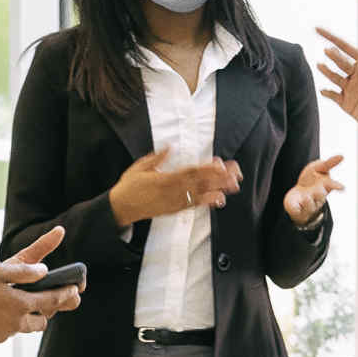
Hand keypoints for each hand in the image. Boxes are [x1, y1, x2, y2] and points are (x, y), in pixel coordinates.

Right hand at [0, 227, 81, 346]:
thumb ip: (23, 270)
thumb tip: (44, 269)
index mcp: (21, 302)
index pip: (52, 299)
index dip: (66, 294)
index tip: (76, 290)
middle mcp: (17, 321)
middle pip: (43, 318)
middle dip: (49, 309)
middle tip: (52, 300)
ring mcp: (5, 332)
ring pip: (27, 326)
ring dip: (30, 316)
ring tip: (24, 304)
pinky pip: (9, 330)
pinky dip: (10, 322)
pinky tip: (0, 312)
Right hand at [108, 149, 241, 227]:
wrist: (121, 208)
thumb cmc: (129, 186)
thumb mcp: (140, 167)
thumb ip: (157, 158)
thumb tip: (169, 146)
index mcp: (165, 178)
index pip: (191, 171)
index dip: (207, 168)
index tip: (221, 163)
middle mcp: (173, 191)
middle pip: (200, 182)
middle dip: (219, 177)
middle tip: (236, 173)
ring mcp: (174, 202)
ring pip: (200, 194)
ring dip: (218, 189)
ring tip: (234, 185)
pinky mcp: (174, 210)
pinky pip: (192, 205)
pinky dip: (207, 202)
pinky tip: (219, 199)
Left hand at [284, 155, 344, 225]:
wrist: (297, 195)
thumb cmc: (310, 180)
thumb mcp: (318, 167)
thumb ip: (329, 163)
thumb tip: (342, 156)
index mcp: (324, 186)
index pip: (331, 185)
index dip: (336, 186)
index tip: (342, 187)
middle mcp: (318, 197)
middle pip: (320, 196)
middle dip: (319, 193)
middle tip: (318, 190)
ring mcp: (308, 205)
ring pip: (310, 205)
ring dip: (308, 200)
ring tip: (306, 196)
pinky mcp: (298, 210)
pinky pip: (297, 209)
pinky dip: (296, 206)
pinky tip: (297, 203)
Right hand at [316, 27, 357, 142]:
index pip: (345, 47)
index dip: (331, 38)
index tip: (318, 29)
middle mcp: (356, 74)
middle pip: (339, 61)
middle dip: (333, 55)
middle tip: (329, 51)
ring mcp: (351, 88)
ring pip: (334, 76)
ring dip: (327, 71)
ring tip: (321, 65)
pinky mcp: (347, 103)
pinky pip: (333, 95)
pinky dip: (327, 92)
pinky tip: (323, 90)